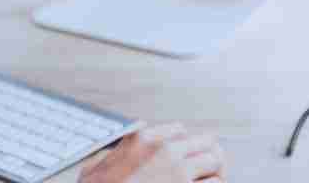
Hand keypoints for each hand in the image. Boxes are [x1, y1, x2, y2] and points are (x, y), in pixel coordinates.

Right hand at [78, 124, 225, 182]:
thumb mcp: (93, 170)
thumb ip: (108, 157)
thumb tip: (111, 155)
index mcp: (140, 139)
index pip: (178, 130)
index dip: (184, 145)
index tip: (185, 156)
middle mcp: (163, 150)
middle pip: (204, 141)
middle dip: (207, 155)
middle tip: (207, 169)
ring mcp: (178, 171)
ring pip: (215, 161)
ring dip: (214, 173)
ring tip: (210, 181)